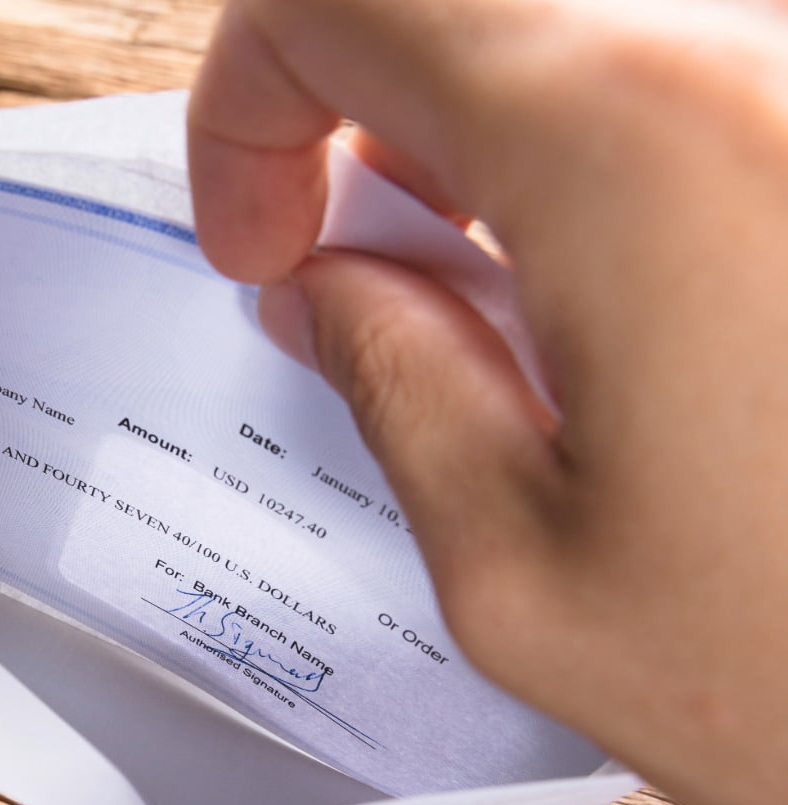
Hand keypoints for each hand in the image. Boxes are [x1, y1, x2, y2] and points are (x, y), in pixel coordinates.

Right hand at [189, 0, 787, 804]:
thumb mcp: (522, 575)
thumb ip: (390, 386)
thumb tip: (323, 285)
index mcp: (621, 140)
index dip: (243, 103)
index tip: (255, 245)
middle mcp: (749, 48)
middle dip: (341, 102)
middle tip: (344, 258)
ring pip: (561, 28)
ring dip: (460, 130)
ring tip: (465, 290)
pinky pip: (667, 81)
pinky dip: (567, 152)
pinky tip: (581, 283)